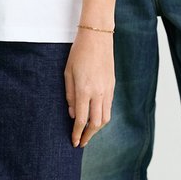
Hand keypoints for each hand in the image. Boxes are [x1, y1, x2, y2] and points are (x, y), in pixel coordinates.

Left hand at [64, 29, 114, 147]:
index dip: (77, 133)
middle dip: (88, 136)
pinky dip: (103, 116)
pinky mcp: (112, 85)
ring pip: (106, 117)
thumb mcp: (67, 73)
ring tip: (88, 133)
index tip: (73, 142)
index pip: (82, 120)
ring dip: (97, 129)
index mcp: (85, 90)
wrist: (98, 37)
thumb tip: (73, 114)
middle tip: (81, 143)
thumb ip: (69, 95)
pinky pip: (109, 107)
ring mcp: (108, 90)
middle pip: (96, 123)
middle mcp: (99, 93)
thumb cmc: (78, 53)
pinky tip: (96, 118)